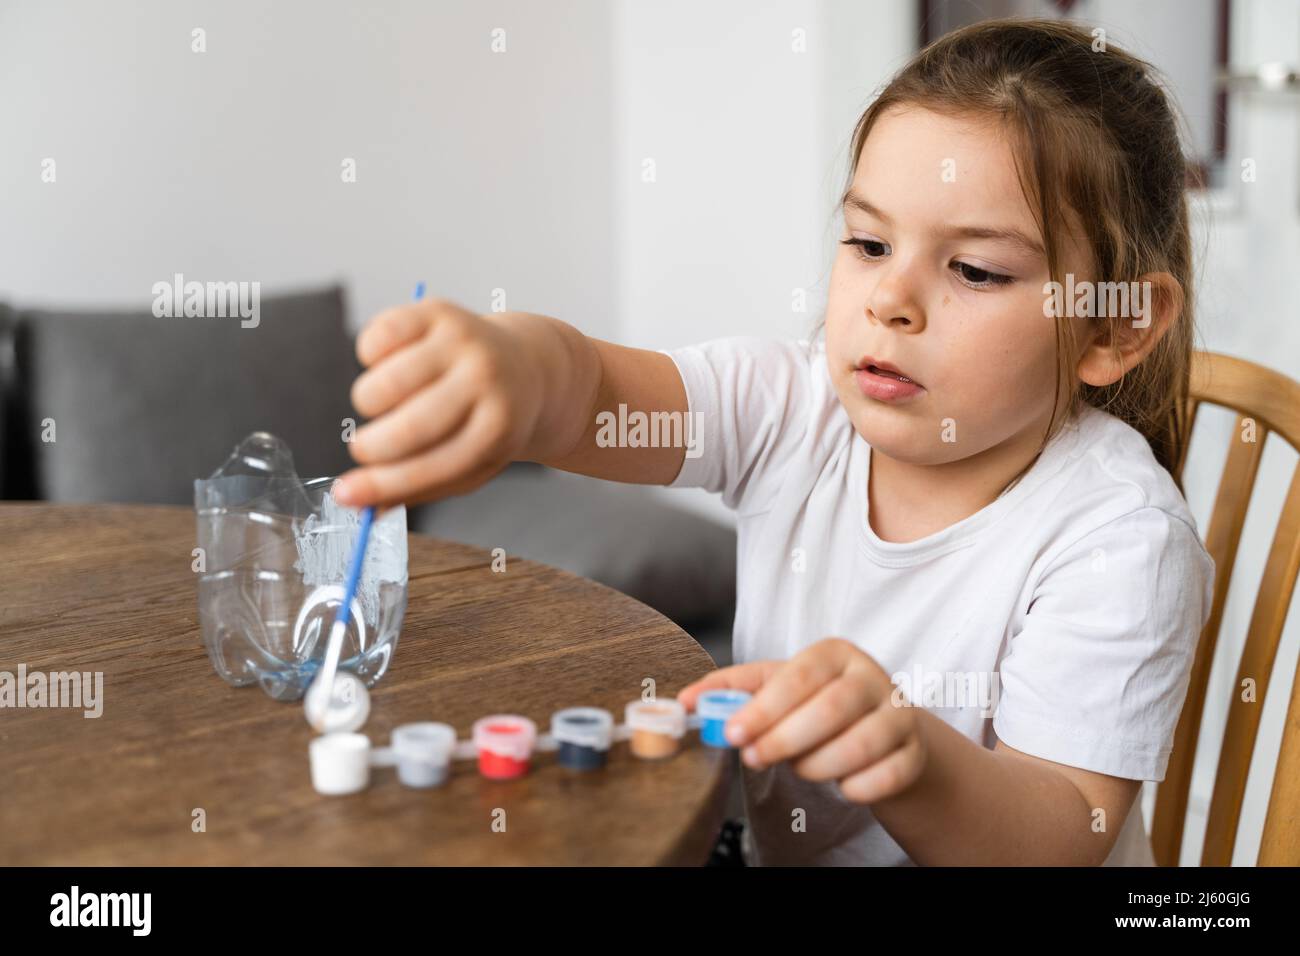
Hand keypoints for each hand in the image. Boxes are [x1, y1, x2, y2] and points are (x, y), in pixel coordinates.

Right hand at [333, 300, 545, 508]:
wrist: (527, 366)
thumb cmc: (487, 424)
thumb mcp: (471, 463)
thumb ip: (418, 487)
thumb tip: (356, 501)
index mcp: (498, 429)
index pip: (434, 465)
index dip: (384, 484)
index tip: (344, 494)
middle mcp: (484, 381)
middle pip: (410, 427)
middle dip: (371, 447)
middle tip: (364, 448)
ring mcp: (462, 342)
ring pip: (385, 383)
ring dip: (367, 401)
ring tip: (384, 403)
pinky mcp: (438, 310)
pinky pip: (376, 337)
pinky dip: (369, 356)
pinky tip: (391, 363)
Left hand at [678, 638, 927, 803]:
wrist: (878, 730)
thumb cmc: (817, 705)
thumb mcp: (776, 688)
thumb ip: (731, 692)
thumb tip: (683, 701)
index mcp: (834, 653)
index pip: (798, 676)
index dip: (763, 707)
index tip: (731, 732)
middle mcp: (872, 676)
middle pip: (830, 709)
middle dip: (784, 739)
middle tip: (753, 758)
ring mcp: (900, 712)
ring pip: (860, 744)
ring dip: (818, 765)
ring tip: (798, 769)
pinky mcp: (915, 751)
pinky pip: (888, 775)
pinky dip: (859, 787)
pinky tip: (842, 786)